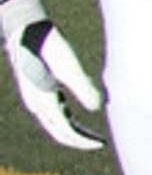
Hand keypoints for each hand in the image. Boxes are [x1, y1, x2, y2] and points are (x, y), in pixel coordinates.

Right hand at [0, 0, 100, 149]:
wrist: (27, 30)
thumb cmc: (49, 46)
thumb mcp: (70, 67)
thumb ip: (84, 88)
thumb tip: (99, 108)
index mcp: (44, 101)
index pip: (65, 132)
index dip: (83, 141)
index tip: (101, 144)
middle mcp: (37, 103)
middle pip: (59, 131)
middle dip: (79, 139)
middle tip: (99, 142)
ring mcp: (35, 96)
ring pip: (55, 122)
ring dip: (73, 129)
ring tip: (92, 133)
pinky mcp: (37, 89)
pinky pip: (52, 110)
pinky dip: (66, 117)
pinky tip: (77, 114)